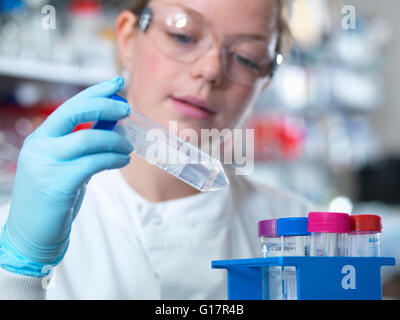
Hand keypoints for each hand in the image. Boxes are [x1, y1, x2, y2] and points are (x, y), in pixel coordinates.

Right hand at [0, 77, 132, 273]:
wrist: (32, 233)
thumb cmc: (54, 196)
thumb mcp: (69, 163)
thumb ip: (87, 142)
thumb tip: (114, 122)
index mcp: (42, 138)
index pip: (70, 106)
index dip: (95, 92)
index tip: (117, 82)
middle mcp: (40, 146)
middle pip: (74, 112)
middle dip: (105, 106)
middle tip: (127, 109)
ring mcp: (46, 164)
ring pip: (87, 138)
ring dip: (115, 141)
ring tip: (128, 148)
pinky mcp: (57, 184)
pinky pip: (93, 163)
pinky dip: (114, 159)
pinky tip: (123, 161)